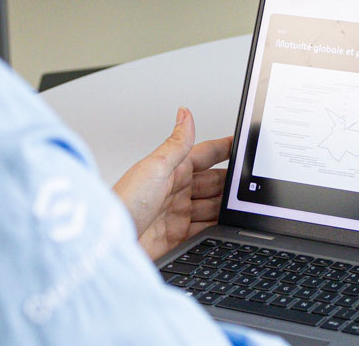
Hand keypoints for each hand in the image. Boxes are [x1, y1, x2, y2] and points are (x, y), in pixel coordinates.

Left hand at [112, 107, 232, 261]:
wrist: (110, 245)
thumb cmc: (124, 203)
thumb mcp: (155, 167)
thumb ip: (177, 143)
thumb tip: (186, 113)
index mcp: (172, 169)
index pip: (206, 154)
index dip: (226, 149)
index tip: (244, 145)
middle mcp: (175, 190)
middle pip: (213, 182)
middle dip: (231, 182)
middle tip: (249, 184)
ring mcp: (177, 214)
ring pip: (212, 206)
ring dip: (225, 207)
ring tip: (242, 207)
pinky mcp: (177, 238)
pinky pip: (206, 230)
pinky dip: (218, 228)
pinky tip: (226, 226)